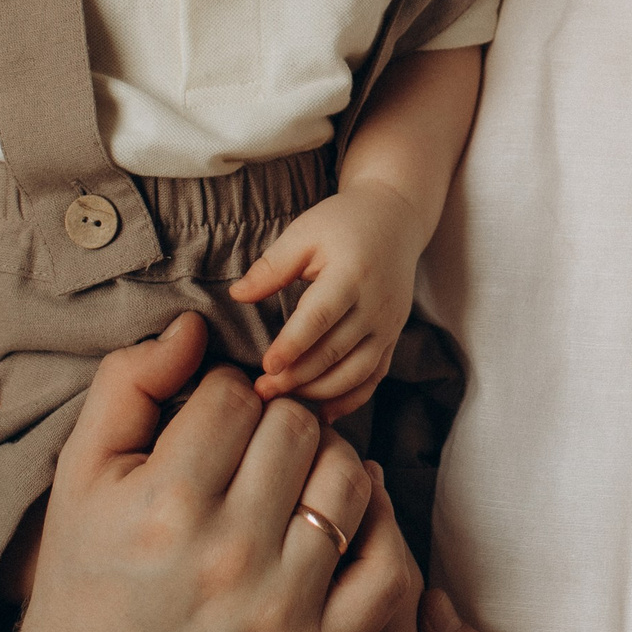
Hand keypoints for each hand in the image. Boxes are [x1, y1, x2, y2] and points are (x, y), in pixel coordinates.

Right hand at [15, 311, 416, 631]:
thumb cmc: (90, 566)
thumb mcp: (82, 470)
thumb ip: (131, 383)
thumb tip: (197, 326)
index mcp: (166, 507)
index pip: (236, 396)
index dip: (221, 395)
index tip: (207, 421)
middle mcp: (228, 559)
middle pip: (297, 428)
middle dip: (272, 422)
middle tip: (248, 448)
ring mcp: (280, 612)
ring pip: (349, 479)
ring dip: (323, 464)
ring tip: (287, 478)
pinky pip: (388, 566)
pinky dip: (377, 526)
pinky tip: (339, 512)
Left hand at [234, 184, 425, 410]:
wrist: (395, 219)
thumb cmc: (341, 223)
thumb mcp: (305, 233)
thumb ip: (272, 266)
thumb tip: (237, 295)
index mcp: (352, 274)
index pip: (321, 317)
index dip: (293, 345)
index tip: (266, 367)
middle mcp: (376, 304)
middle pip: (336, 351)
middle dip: (298, 377)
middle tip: (261, 392)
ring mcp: (389, 324)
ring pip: (357, 372)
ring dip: (321, 392)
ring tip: (284, 400)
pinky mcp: (393, 337)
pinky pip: (375, 377)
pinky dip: (352, 399)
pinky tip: (324, 413)